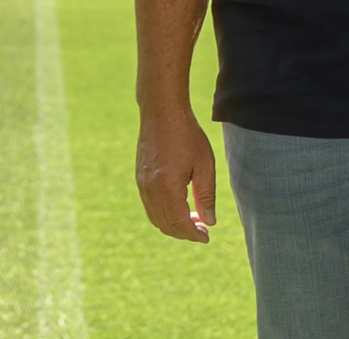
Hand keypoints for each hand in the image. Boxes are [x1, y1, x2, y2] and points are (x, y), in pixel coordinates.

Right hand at [136, 108, 215, 242]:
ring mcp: (142, 183)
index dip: (193, 234)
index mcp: (167, 186)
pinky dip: (163, 214)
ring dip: (173, 225)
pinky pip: (150, 206)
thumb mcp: (204, 164)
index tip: (206, 237)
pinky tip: (179, 206)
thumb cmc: (187, 135)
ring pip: (155, 218)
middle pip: (165, 225)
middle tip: (202, 229)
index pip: (179, 223)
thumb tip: (209, 222)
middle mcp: (150, 188)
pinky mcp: (139, 177)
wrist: (162, 111)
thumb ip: (206, 196)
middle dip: (184, 233)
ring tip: (193, 219)